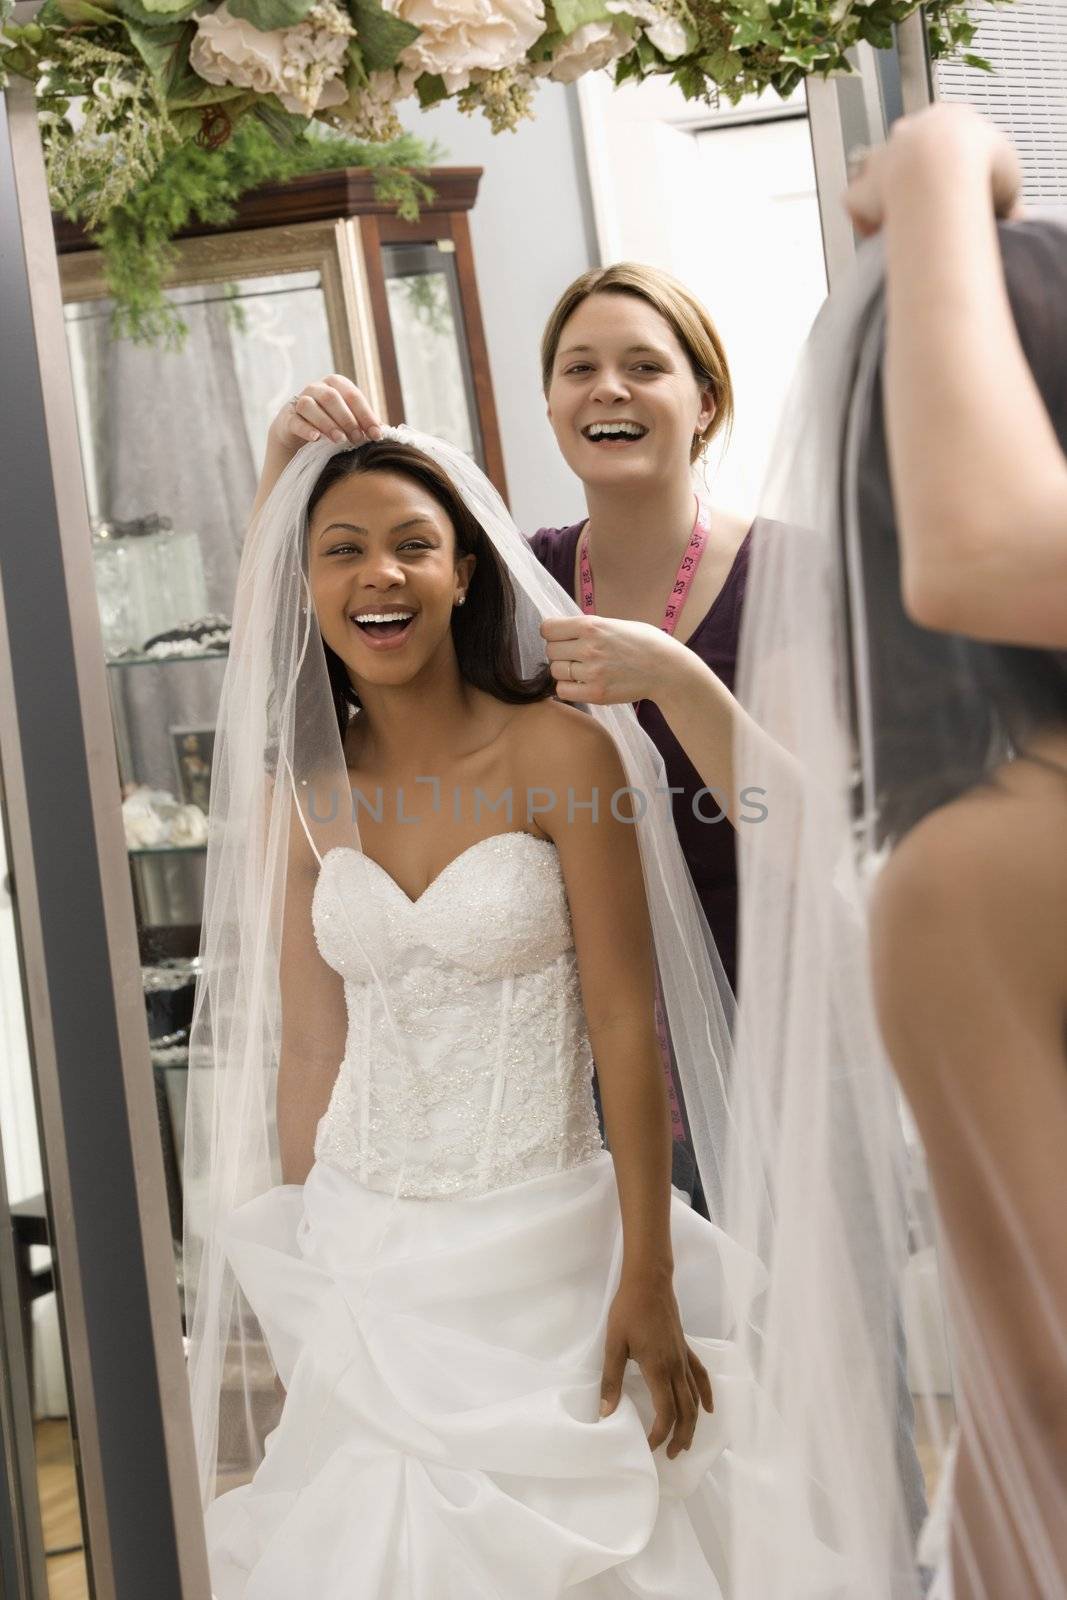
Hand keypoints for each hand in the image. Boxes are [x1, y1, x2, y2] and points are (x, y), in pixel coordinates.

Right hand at [267, 375, 384, 456]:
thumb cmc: (330, 423)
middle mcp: (316, 388)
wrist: (298, 432)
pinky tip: (316, 439)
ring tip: (339, 440)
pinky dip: (306, 429)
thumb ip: (364, 422)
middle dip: (347, 419)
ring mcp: (299, 401)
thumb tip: (384, 431)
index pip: (353, 395)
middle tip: (358, 439)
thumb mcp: (348, 420)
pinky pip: (295, 420)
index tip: (377, 434)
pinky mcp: (287, 417)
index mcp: (335, 384)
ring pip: (310, 406)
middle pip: (331, 397)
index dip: (366, 414)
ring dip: (327, 423)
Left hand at [540, 614, 680, 705]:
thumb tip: (562, 631)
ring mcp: (591, 672)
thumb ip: (589, 627)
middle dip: (560, 652)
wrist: (667, 669)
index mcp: (591, 625)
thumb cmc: (645, 643)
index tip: (561, 637)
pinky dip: (569, 688)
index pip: (548, 628)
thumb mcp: (615, 624)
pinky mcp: (595, 693)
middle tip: (576, 655)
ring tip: (583, 669)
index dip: (552, 633)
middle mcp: (588, 647)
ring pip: (555, 671)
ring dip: (564, 671)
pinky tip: (583, 683)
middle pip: (550, 651)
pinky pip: (563, 691)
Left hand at [600, 1275, 712, 1458]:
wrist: (649, 1281)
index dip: (660, 1434)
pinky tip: (707, 1407)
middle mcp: (676, 1367)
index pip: (666, 1412)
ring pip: (695, 1398)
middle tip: (672, 1455)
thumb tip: (606, 1413)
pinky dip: (706, 1394)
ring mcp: (683, 1357)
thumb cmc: (628, 1310)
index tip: (648, 1447)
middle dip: (681, 1436)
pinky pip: (701, 1376)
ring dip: (693, 1422)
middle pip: (686, 1411)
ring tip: (686, 1441)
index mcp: (658, 1369)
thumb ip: (611, 1380)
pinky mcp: (685, 1348)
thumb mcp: (614, 1344)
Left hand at [846, 105, 1022, 238]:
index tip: (959, 179)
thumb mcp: (1009, 173)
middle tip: (932, 202)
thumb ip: (1002, 187)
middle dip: (917, 174)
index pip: (946, 133)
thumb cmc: (981, 168)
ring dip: (887, 193)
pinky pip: (855, 203)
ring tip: (903, 218)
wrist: (943, 171)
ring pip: (877, 171)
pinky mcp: (861, 189)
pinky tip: (879, 233)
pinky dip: (865, 219)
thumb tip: (1007, 215)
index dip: (952, 158)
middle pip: (909, 148)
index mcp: (949, 120)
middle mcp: (910, 131)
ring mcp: (881, 158)